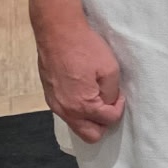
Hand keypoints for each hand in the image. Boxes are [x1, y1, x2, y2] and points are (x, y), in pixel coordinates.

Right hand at [36, 20, 125, 141]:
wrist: (57, 32)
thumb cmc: (84, 48)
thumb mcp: (110, 69)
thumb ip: (111, 93)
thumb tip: (109, 102)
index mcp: (82, 106)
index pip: (108, 120)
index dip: (118, 107)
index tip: (119, 94)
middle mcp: (65, 110)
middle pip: (90, 135)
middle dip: (103, 123)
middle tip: (109, 104)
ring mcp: (55, 104)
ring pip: (77, 125)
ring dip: (89, 117)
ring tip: (97, 96)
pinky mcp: (49, 96)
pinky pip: (67, 113)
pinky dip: (77, 109)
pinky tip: (84, 92)